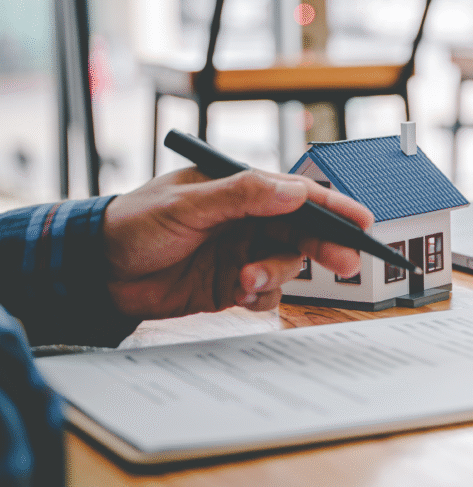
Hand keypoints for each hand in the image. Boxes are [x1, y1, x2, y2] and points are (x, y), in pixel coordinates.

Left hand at [103, 168, 373, 317]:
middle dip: (325, 248)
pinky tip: (240, 296)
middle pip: (303, 231)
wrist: (95, 273)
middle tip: (345, 264)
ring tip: (246, 282)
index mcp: (240, 190)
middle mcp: (247, 220)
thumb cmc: (133, 224)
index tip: (364, 221)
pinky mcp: (232, 285)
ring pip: (286, 265)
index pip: (297, 195)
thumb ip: (241, 195)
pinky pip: (266, 293)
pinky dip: (261, 297)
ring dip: (276, 275)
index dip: (334, 207)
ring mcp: (242, 253)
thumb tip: (293, 190)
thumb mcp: (187, 205)